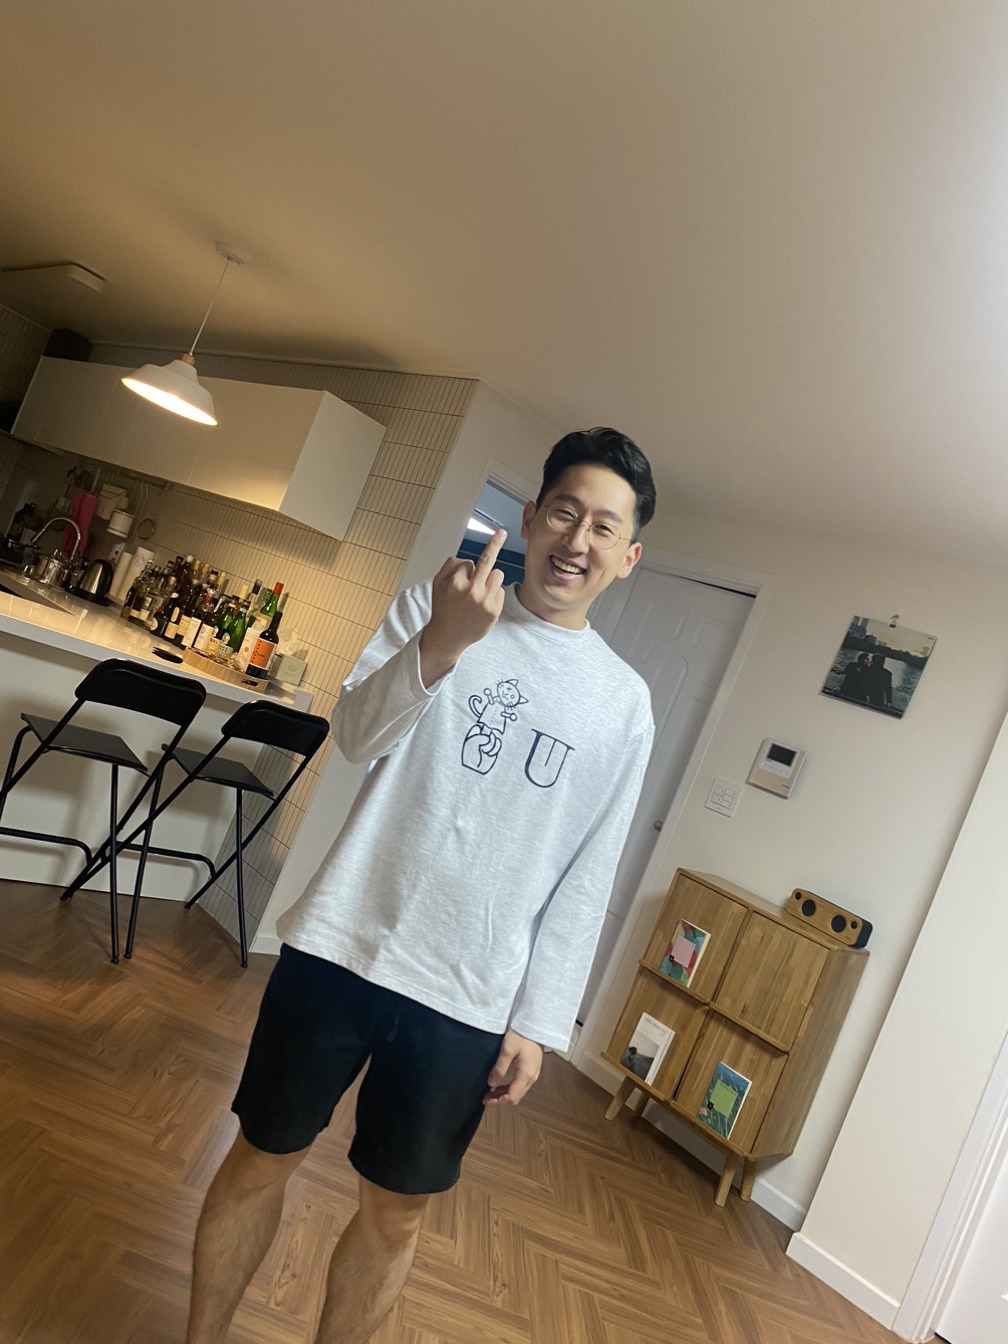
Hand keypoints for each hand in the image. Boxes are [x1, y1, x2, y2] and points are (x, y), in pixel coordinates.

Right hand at [419, 529, 506, 686]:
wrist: (448, 636)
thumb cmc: (443, 608)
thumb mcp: (437, 584)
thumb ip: (450, 566)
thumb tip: (468, 559)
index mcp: (456, 582)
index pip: (468, 563)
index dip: (464, 571)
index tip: (469, 567)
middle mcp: (471, 590)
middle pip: (488, 561)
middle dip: (495, 544)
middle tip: (502, 533)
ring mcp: (485, 601)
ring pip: (497, 575)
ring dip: (491, 578)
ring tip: (480, 591)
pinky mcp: (494, 611)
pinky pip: (501, 591)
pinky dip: (494, 594)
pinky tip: (483, 604)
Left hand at [483, 1029, 542, 1106]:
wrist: (534, 1025)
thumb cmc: (521, 1035)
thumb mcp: (507, 1050)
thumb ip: (499, 1068)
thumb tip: (491, 1084)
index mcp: (526, 1074)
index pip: (512, 1096)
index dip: (498, 1102)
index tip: (486, 1101)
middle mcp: (532, 1077)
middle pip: (516, 1097)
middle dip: (500, 1100)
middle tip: (485, 1098)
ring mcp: (533, 1074)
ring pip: (518, 1092)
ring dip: (504, 1095)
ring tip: (489, 1093)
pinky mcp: (531, 1069)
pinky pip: (520, 1085)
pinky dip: (509, 1088)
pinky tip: (499, 1085)